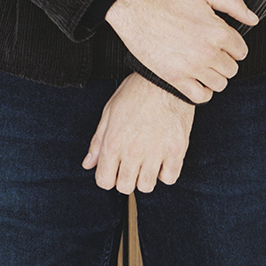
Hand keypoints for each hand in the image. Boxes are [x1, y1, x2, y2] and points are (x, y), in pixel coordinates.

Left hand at [83, 73, 193, 192]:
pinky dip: (165, 172)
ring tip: (146, 160)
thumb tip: (88, 164)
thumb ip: (98, 142)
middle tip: (129, 164)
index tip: (112, 169)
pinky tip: (162, 158)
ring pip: (147, 186)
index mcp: (113, 141)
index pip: (104, 181)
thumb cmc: (135, 93)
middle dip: (124, 179)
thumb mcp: (109, 112)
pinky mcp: (176, 150)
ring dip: (144, 177)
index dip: (106, 177)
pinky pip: (169, 178)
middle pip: (125, 187)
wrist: (164, 79)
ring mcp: (156, 152)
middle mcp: (133, 150)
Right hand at [105, 0, 257, 103]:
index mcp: (218, 31)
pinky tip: (196, 79)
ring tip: (202, 63)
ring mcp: (191, 67)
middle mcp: (208, 52)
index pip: (241, 51)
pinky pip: (200, 96)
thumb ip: (233, 3)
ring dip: (214, 75)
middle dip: (224, 60)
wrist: (133, 8)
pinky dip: (202, 91)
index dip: (232, 44)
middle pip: (232, 69)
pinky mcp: (175, 78)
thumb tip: (254, 20)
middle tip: (210, 50)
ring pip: (219, 84)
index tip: (220, 40)